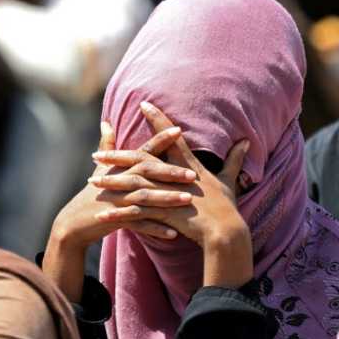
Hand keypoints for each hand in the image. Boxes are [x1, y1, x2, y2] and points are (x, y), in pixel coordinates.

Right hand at [43, 121, 197, 300]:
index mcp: (120, 167)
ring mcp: (116, 200)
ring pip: (145, 197)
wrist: (73, 223)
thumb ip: (106, 145)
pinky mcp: (115, 219)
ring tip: (187, 200)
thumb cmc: (90, 194)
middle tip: (193, 174)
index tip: (179, 130)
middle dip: (170, 172)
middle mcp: (119, 181)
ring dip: (167, 199)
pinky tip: (173, 233)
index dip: (159, 139)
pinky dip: (155, 229)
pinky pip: (139, 224)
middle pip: (146, 172)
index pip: (143, 150)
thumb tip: (106, 122)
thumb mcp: (99, 169)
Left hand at [91, 101, 252, 287]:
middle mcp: (174, 177)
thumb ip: (234, 160)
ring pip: (132, 185)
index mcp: (188, 165)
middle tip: (95, 155)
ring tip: (91, 182)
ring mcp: (167, 195)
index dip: (157, 119)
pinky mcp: (162, 214)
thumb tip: (246, 140)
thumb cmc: (227, 207)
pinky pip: (134, 213)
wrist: (227, 233)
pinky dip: (117, 214)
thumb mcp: (229, 180)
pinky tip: (100, 216)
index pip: (170, 137)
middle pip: (140, 161)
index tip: (143, 105)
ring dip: (110, 184)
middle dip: (116, 157)